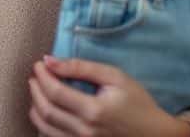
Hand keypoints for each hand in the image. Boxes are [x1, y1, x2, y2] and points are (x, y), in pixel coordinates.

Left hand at [27, 55, 189, 136]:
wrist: (153, 134)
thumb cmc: (137, 103)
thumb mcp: (115, 77)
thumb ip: (82, 68)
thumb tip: (51, 61)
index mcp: (93, 111)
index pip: (56, 92)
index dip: (42, 76)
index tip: (39, 64)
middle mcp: (84, 131)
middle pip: (46, 110)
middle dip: (35, 90)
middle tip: (35, 75)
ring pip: (45, 128)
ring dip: (35, 107)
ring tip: (36, 90)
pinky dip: (43, 124)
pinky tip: (45, 110)